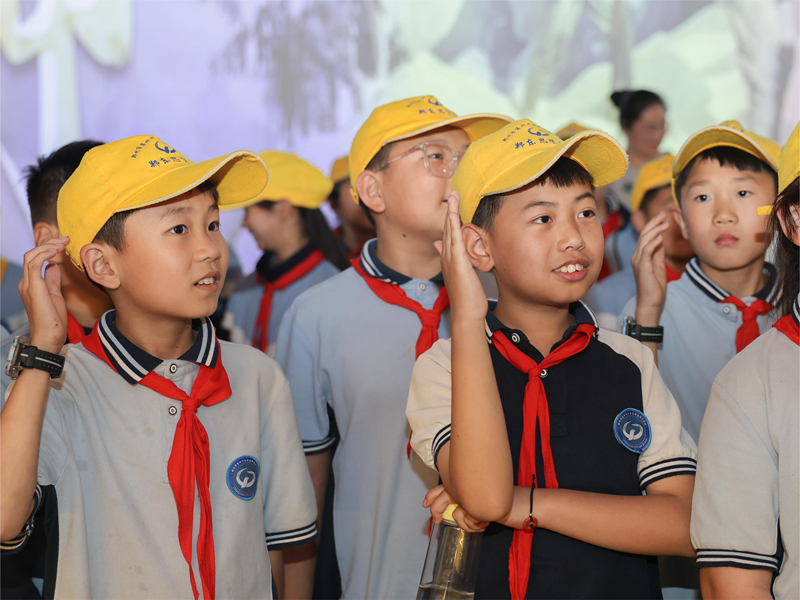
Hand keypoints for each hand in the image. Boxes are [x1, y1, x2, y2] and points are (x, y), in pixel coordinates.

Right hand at [18, 237, 68, 352]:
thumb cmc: (53, 320)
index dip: (48, 248)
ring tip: (63, 242)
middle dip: (49, 243)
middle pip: (32, 253)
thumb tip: (53, 266)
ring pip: (32, 255)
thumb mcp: (55, 295)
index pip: (35, 259)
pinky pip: (34, 264)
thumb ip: (52, 280)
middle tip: (65, 238)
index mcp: (31, 284)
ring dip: (48, 246)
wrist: (49, 337)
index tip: (63, 243)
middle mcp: (26, 282)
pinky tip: (56, 251)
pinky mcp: (33, 287)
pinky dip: (45, 254)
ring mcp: (28, 284)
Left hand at [423, 484, 488, 532]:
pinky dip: (474, 527)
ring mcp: (471, 498)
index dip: (431, 495)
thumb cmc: (493, 497)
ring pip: (456, 515)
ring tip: (476, 523)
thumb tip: (447, 506)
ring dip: (465, 523)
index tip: (425, 504)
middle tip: (437, 520)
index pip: (443, 486)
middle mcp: (465, 488)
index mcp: (462, 482)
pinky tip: (483, 524)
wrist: (514, 502)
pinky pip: (467, 522)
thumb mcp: (476, 494)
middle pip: (443, 498)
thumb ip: (463, 494)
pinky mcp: (478, 509)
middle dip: (437, 510)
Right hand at [434, 191, 487, 322]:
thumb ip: (456, 261)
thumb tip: (444, 249)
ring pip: (449, 230)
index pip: (448, 234)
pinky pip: (454, 239)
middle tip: (453, 192)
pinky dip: (453, 225)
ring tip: (454, 195)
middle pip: (447, 228)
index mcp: (449, 260)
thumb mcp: (461, 276)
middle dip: (450, 209)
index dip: (450, 218)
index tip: (453, 203)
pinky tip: (454, 213)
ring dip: (451, 211)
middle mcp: (447, 257)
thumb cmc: (467, 298)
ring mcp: (451, 259)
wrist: (467, 313)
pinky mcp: (458, 262)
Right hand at [631, 213, 668, 325]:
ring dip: (655, 230)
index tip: (663, 216)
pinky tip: (660, 237)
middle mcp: (637, 256)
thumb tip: (661, 240)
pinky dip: (653, 242)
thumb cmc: (654, 286)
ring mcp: (638, 261)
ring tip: (665, 223)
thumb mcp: (658, 265)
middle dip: (654, 223)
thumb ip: (658, 252)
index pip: (646, 235)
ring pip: (644, 240)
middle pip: (643, 234)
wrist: (651, 301)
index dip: (654, 225)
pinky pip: (646, 250)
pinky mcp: (642, 266)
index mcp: (640, 255)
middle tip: (664, 214)